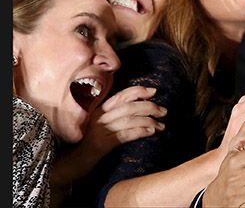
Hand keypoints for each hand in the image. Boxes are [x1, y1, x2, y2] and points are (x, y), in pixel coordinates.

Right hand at [50, 86, 164, 193]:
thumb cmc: (85, 147)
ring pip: (128, 119)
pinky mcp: (100, 145)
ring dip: (149, 121)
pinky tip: (150, 132)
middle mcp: (98, 117)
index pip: (120, 96)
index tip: (154, 91)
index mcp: (98, 111)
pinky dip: (139, 131)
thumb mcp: (98, 129)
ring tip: (161, 126)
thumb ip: (113, 118)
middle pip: (128, 106)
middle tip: (164, 111)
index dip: (138, 91)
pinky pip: (124, 134)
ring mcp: (98, 130)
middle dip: (149, 107)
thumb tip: (139, 112)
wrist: (67, 166)